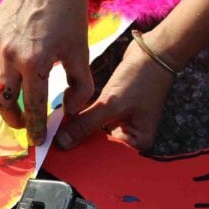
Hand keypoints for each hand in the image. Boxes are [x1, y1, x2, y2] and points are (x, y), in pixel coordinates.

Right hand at [0, 0, 92, 145]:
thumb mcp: (81, 50)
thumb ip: (80, 85)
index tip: (38, 141)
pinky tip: (14, 74)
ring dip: (5, 98)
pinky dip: (1, 74)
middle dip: (13, 119)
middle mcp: (10, 54)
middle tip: (23, 126)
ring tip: (18, 104)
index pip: (33, 106)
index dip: (36, 127)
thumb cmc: (69, 12)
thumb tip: (70, 109)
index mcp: (35, 62)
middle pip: (4, 101)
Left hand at [55, 36, 174, 150]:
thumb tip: (63, 142)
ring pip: (93, 131)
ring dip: (78, 127)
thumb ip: (86, 123)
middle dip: (78, 141)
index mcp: (137, 142)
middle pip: (98, 145)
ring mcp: (121, 122)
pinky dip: (82, 116)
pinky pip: (93, 118)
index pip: (106, 156)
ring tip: (57, 128)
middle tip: (55, 141)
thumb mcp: (111, 103)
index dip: (83, 155)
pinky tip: (66, 116)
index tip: (60, 153)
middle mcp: (130, 136)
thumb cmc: (142, 78)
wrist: (152, 51)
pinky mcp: (113, 110)